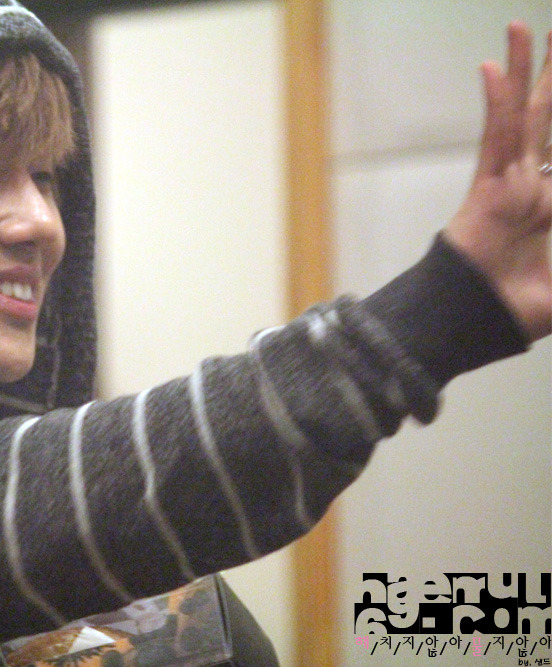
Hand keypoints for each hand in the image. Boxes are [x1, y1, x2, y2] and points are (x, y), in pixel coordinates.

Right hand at [444, 23, 550, 341]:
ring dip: (526, 71)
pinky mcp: (487, 188)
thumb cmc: (517, 308)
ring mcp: (507, 183)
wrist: (478, 325)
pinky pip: (493, 138)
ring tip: (525, 27)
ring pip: (522, 115)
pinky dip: (495, 103)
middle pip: (546, 119)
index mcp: (548, 205)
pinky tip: (493, 67)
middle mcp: (529, 185)